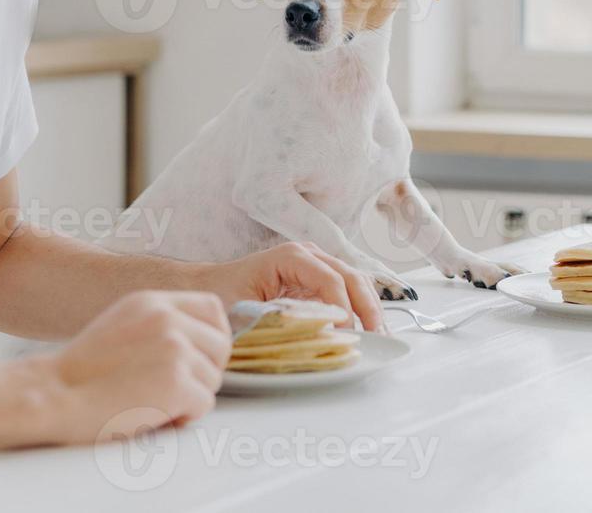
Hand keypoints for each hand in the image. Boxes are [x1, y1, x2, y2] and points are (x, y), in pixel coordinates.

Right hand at [37, 290, 230, 443]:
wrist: (50, 397)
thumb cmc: (80, 374)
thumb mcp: (123, 326)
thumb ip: (160, 324)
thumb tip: (202, 341)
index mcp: (152, 301)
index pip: (212, 308)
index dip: (212, 337)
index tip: (199, 359)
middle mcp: (167, 318)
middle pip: (220, 345)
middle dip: (205, 371)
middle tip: (174, 389)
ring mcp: (174, 348)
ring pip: (213, 378)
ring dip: (191, 397)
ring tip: (154, 403)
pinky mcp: (176, 381)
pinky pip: (205, 404)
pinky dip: (184, 417)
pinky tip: (154, 416)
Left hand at [206, 242, 385, 333]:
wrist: (211, 286)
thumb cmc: (222, 296)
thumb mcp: (244, 309)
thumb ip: (277, 320)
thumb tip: (311, 337)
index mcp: (290, 257)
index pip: (329, 279)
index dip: (342, 307)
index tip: (347, 334)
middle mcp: (308, 255)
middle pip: (350, 276)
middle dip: (367, 306)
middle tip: (377, 337)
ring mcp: (316, 265)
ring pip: (355, 281)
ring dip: (370, 307)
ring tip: (381, 337)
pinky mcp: (318, 279)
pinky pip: (347, 289)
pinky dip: (360, 308)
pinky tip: (369, 328)